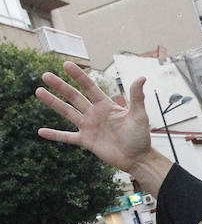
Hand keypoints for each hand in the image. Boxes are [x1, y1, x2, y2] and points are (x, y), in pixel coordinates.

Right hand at [35, 62, 170, 192]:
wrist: (138, 158)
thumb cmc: (140, 136)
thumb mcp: (139, 115)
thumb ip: (137, 97)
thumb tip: (142, 77)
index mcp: (106, 106)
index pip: (90, 87)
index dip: (79, 77)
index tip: (66, 64)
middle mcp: (95, 114)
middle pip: (74, 97)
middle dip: (60, 86)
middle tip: (45, 75)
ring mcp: (89, 127)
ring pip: (67, 112)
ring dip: (53, 103)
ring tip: (38, 91)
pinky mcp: (86, 141)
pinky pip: (67, 137)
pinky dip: (55, 135)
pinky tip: (40, 132)